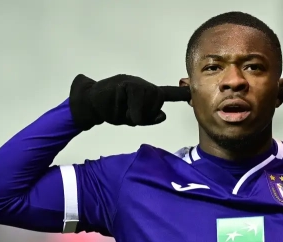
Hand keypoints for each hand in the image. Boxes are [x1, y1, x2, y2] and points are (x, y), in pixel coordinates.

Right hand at [69, 74, 190, 130]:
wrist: (90, 102)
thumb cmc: (113, 109)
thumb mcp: (132, 117)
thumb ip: (148, 118)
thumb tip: (163, 115)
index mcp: (147, 92)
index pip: (167, 94)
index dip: (180, 94)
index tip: (192, 93)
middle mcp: (144, 85)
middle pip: (155, 108)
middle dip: (141, 116)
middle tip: (125, 111)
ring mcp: (135, 83)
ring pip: (145, 109)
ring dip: (130, 115)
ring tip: (118, 107)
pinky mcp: (126, 85)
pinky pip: (133, 109)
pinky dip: (124, 112)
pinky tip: (113, 103)